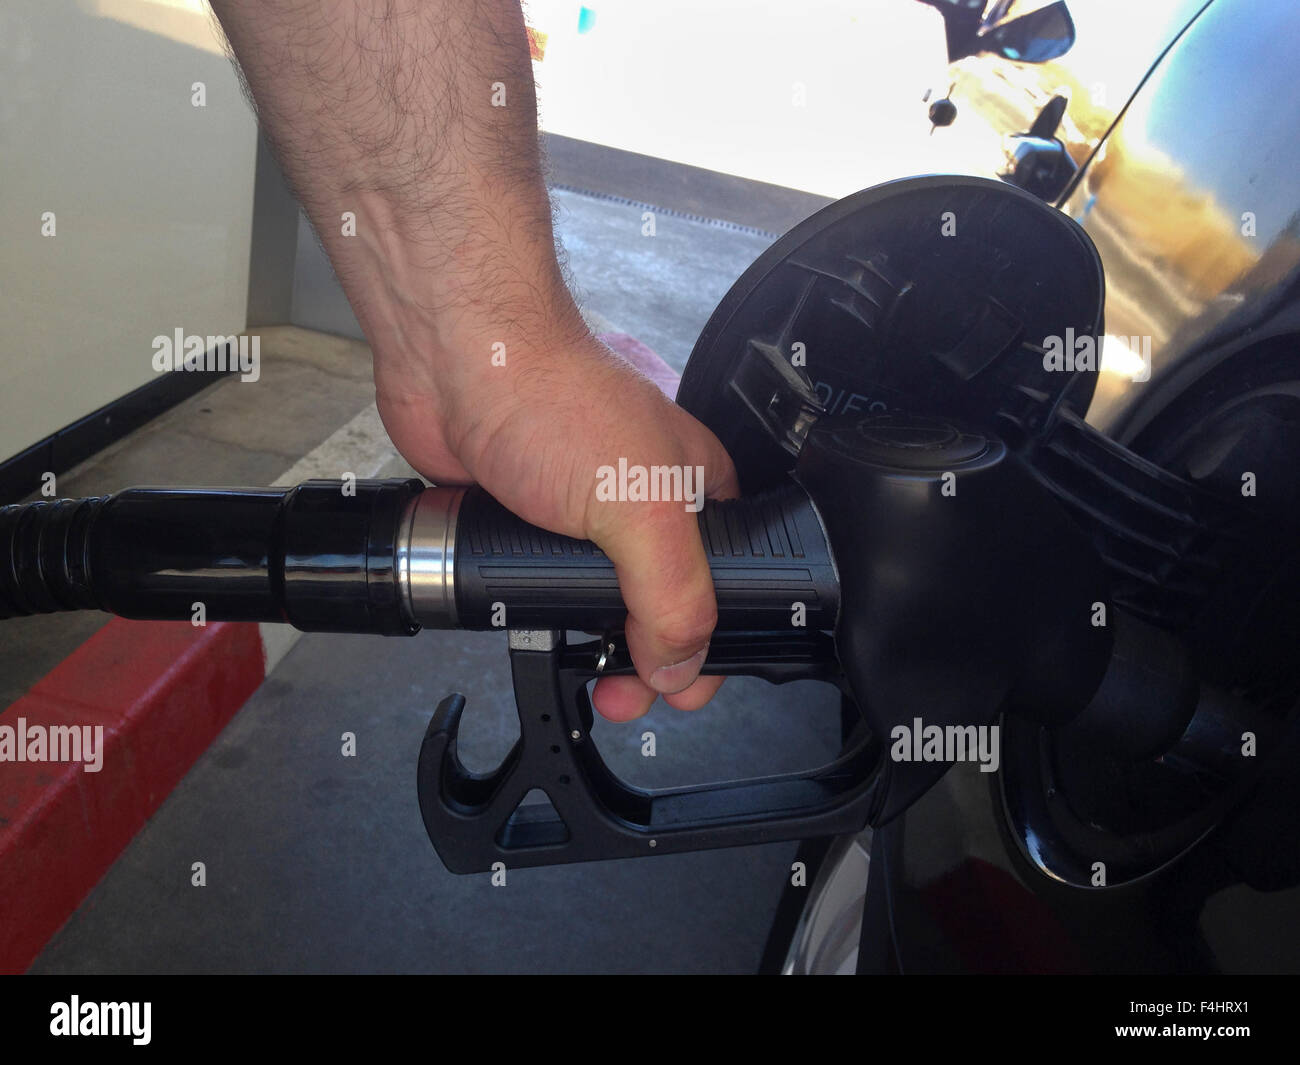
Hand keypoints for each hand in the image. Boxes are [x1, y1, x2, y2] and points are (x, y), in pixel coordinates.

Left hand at [374, 325, 739, 720]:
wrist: (456, 366)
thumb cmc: (554, 400)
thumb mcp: (642, 508)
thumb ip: (674, 593)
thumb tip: (682, 664)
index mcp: (696, 493)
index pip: (728, 588)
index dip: (709, 644)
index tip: (680, 685)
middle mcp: (646, 508)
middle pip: (662, 606)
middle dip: (645, 660)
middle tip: (622, 695)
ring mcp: (586, 519)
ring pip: (600, 604)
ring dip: (590, 643)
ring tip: (579, 673)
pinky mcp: (530, 526)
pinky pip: (545, 590)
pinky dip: (541, 615)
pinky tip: (532, 627)